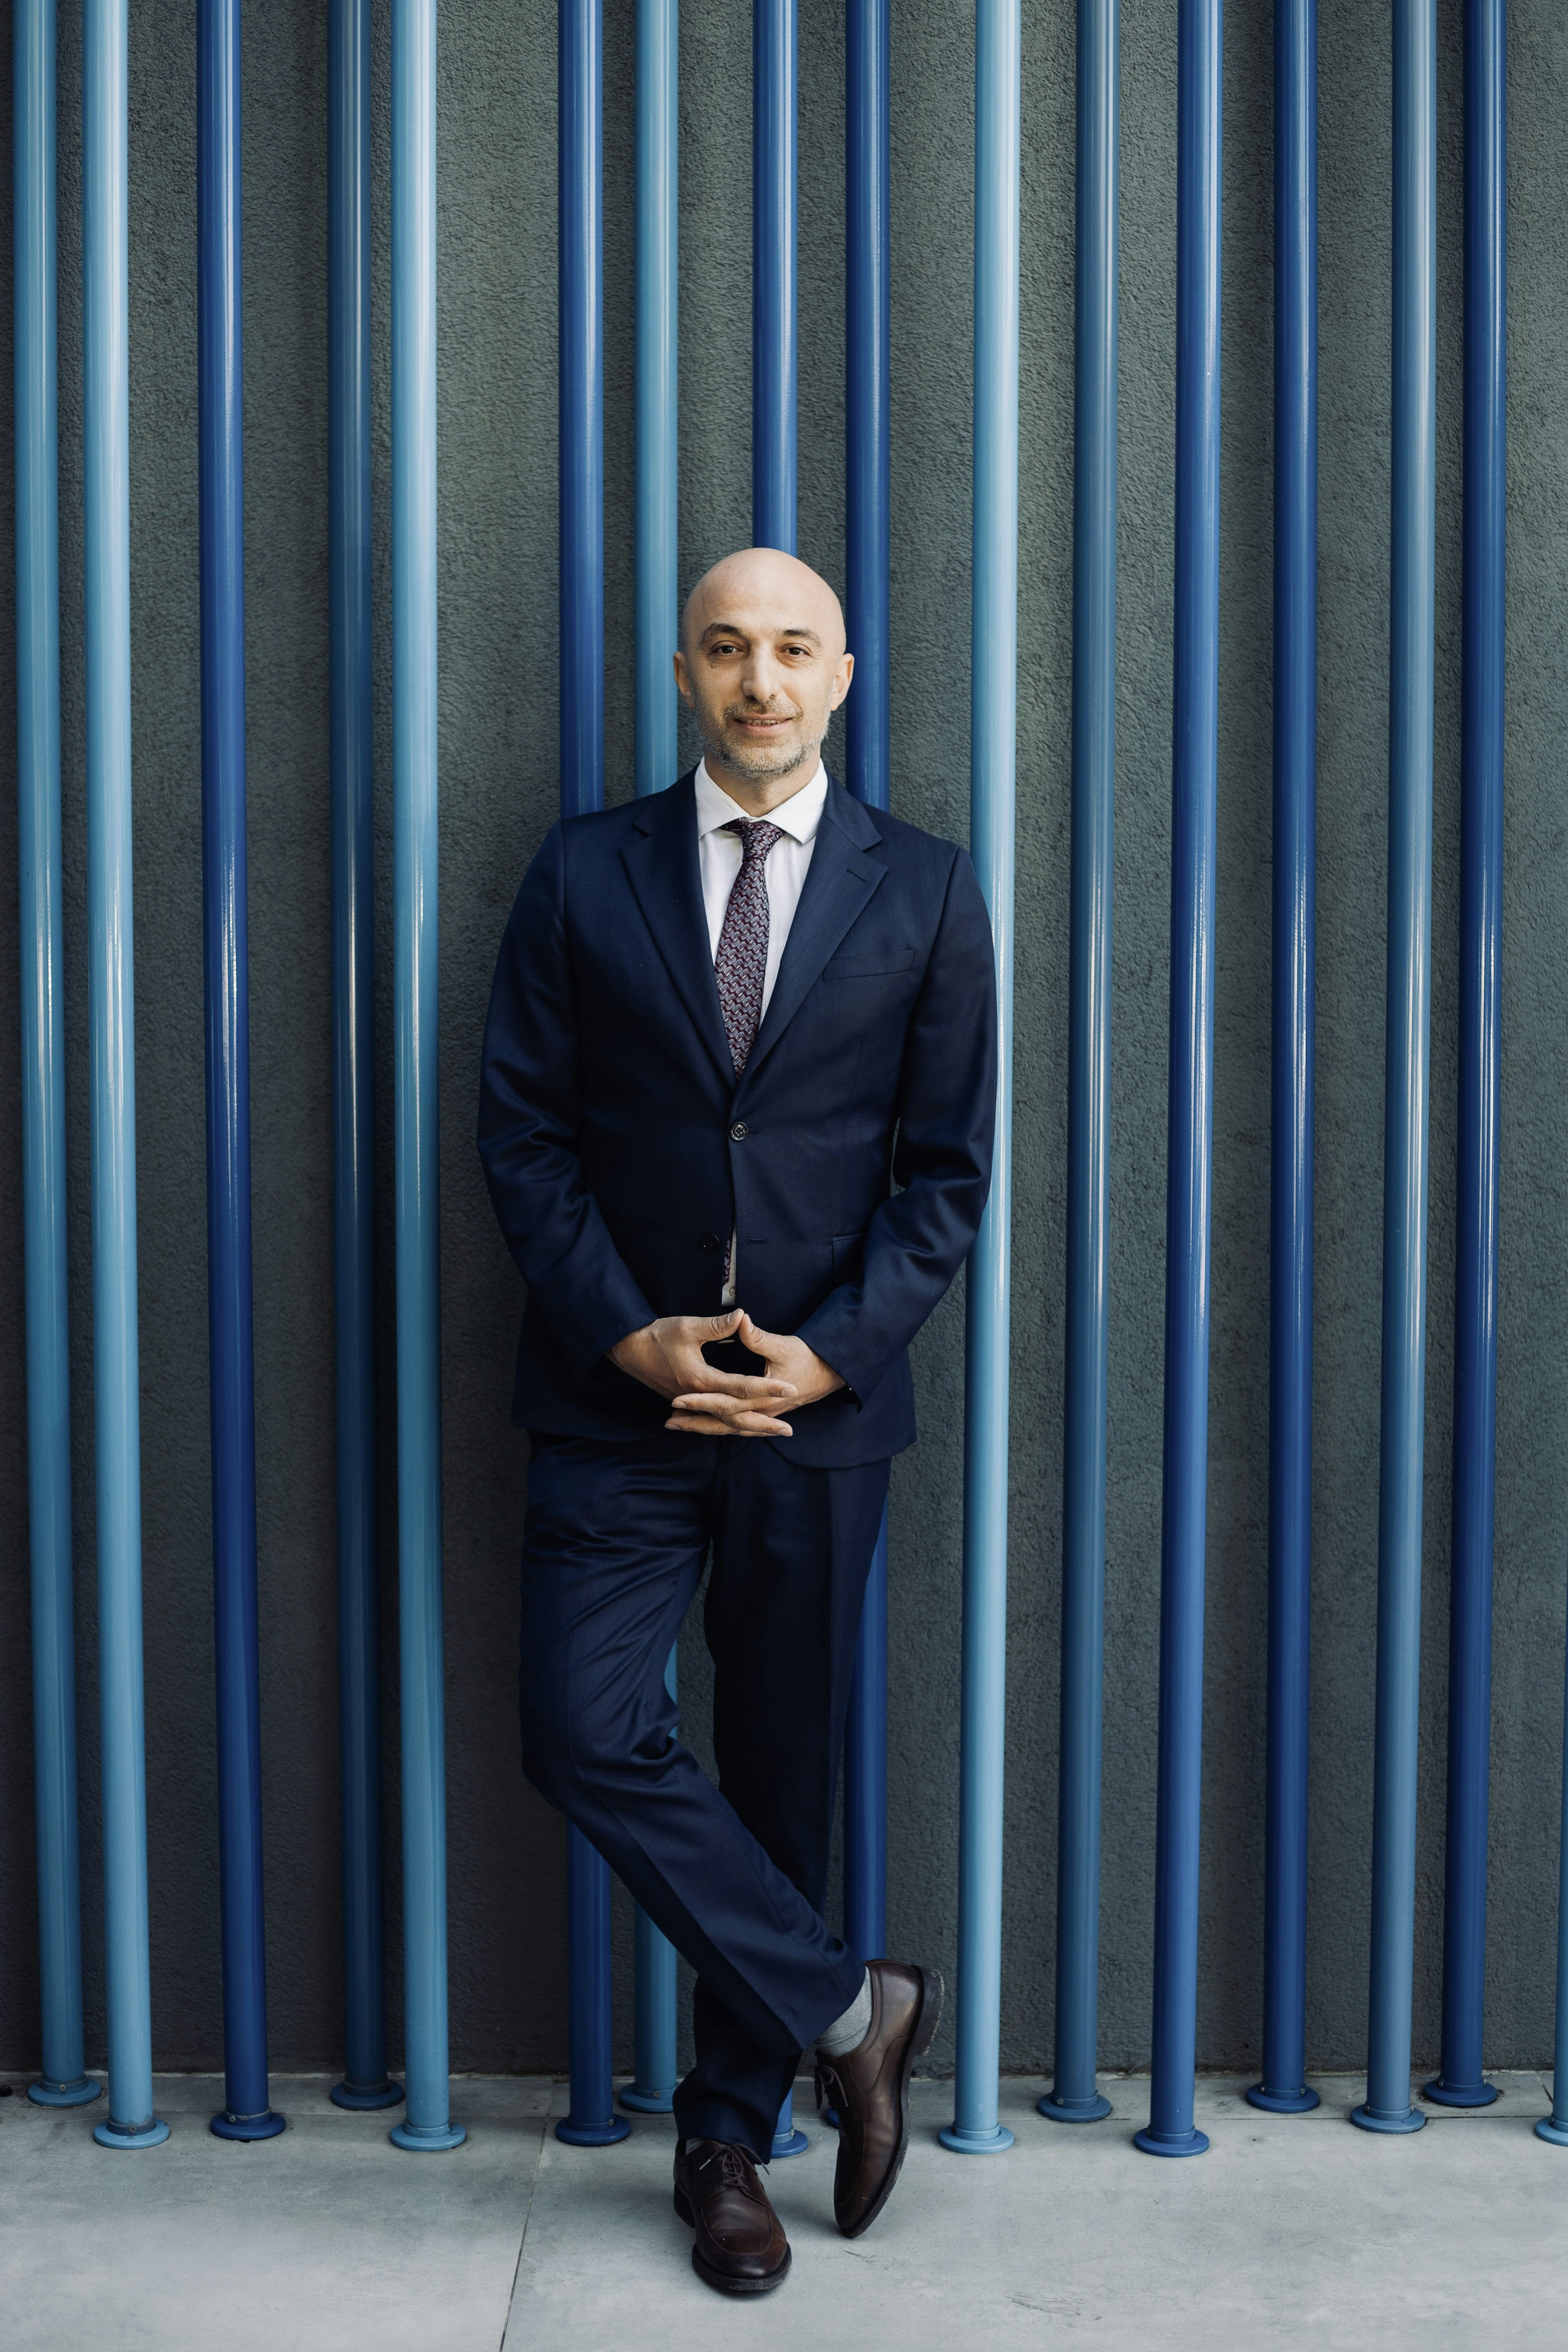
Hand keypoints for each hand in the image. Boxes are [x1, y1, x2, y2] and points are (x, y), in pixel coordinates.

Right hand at [609, 1310, 798, 1434]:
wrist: (629, 1350)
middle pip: (736, 1417)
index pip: (742, 1387)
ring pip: (724, 1423)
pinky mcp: (687, 1403)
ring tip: (772, 1434)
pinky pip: (713, 1421)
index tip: (791, 1388)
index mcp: (701, 1379)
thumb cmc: (657, 1335)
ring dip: (749, 1429)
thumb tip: (742, 1315)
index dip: (768, 1387)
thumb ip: (717, 1325)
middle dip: (764, 1424)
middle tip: (789, 1430)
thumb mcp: (687, 1326)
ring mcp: (691, 1403)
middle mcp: (698, 1397)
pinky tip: (741, 1428)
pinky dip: (730, 1426)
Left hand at [666, 1311, 843, 1438]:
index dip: (701, 1400)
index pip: (726, 1402)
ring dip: (702, 1427)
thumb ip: (757, 1336)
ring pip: (727, 1429)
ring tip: (675, 1425)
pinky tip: (701, 1425)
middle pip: (722, 1422)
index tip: (678, 1398)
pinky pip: (735, 1427)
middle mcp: (761, 1411)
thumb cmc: (807, 1358)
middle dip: (695, 1421)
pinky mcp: (762, 1415)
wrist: (829, 1373)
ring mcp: (762, 1416)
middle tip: (668, 1420)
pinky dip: (717, 1427)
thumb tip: (739, 1318)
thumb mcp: (783, 1344)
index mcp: (763, 1397)